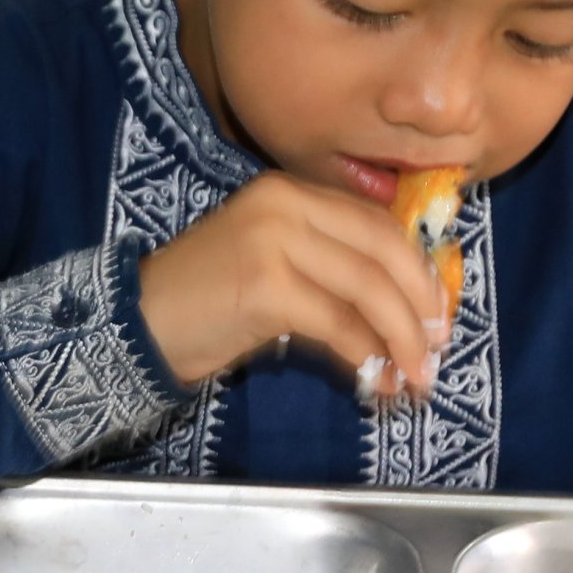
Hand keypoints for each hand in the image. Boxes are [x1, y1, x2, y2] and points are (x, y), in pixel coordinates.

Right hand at [133, 169, 449, 399]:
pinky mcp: (265, 286)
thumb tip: (404, 306)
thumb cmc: (205, 300)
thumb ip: (328, 266)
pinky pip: (338, 323)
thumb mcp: (272, 263)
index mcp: (289, 191)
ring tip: (414, 377)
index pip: (376, 223)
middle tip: (436, 349)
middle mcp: (283, 204)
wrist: (136, 321)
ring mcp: (273, 241)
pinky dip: (365, 355)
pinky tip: (374, 381)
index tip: (436, 314)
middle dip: (419, 306)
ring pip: (367, 288)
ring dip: (401, 339)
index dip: (417, 271)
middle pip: (381, 251)